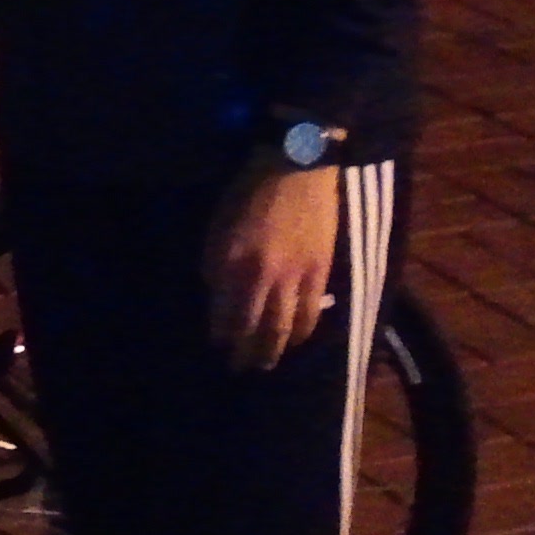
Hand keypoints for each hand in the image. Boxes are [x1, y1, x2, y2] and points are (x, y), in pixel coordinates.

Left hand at [202, 159, 341, 374]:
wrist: (296, 167)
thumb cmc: (249, 190)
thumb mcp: (217, 225)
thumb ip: (215, 264)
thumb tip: (217, 293)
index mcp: (231, 265)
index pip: (223, 315)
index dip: (221, 336)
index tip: (218, 346)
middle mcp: (262, 278)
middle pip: (253, 329)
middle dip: (245, 354)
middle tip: (241, 368)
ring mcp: (293, 278)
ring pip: (283, 328)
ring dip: (273, 351)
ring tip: (267, 364)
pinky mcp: (319, 272)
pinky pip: (311, 313)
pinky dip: (301, 331)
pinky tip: (295, 340)